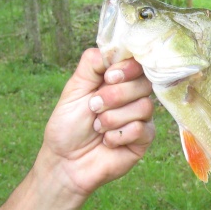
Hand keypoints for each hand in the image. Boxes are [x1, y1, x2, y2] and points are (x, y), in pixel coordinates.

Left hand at [42, 48, 154, 195]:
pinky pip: (143, 129)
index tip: (109, 77)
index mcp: (116, 80)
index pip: (136, 63)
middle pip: (144, 83)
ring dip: (114, 118)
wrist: (65, 162)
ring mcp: (140, 118)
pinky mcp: (143, 139)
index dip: (127, 68)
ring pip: (144, 106)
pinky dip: (120, 135)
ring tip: (98, 128)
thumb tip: (112, 47)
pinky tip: (107, 142)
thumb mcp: (74, 89)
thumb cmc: (68, 126)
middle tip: (94, 107)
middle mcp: (132, 96)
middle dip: (115, 95)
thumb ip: (92, 64)